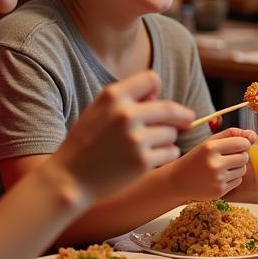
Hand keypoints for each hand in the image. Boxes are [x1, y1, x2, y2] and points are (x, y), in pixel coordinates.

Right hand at [52, 70, 193, 206]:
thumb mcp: (98, 111)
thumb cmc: (85, 143)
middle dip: (182, 115)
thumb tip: (157, 95)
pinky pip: (171, 152)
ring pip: (172, 133)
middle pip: (171, 108)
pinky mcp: (143, 162)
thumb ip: (126, 99)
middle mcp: (126, 114)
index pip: (152, 79)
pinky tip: (150, 158)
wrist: (69, 179)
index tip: (157, 101)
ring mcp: (136, 139)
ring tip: (147, 146)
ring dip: (167, 139)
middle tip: (188, 120)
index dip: (156, 90)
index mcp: (113, 97)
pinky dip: (165, 154)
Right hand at [167, 128, 255, 199]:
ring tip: (221, 167)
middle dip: (240, 155)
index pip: (242, 143)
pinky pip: (238, 181)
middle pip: (245, 157)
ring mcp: (217, 179)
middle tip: (227, 157)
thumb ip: (232, 134)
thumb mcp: (210, 142)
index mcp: (210, 148)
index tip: (237, 145)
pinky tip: (219, 177)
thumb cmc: (197, 158)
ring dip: (237, 167)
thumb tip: (254, 135)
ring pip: (243, 170)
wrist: (178, 180)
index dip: (243, 143)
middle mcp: (214, 164)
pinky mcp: (219, 191)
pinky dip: (233, 178)